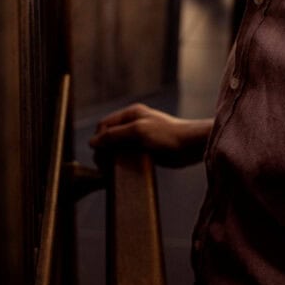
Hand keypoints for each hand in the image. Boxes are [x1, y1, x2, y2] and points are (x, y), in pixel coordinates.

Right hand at [89, 103, 211, 167]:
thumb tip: (92, 141)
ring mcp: (140, 137)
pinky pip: (128, 155)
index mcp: (131, 114)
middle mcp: (134, 124)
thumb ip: (115, 135)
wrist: (192, 146)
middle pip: (109, 136)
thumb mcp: (138, 132)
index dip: (99, 138)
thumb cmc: (168, 135)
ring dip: (112, 157)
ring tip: (111, 169)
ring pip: (118, 147)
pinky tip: (122, 170)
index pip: (105, 124)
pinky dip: (122, 162)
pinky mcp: (146, 150)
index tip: (98, 154)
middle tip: (104, 165)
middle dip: (104, 149)